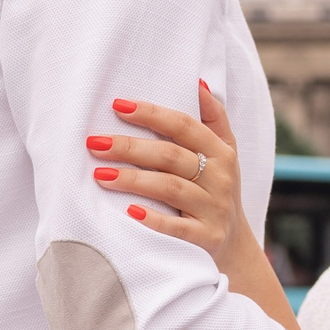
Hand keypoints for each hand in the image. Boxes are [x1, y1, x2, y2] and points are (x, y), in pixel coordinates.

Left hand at [91, 84, 250, 265]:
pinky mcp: (206, 237)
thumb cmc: (217, 191)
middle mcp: (220, 177)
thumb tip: (198, 83)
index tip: (117, 106)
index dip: (151, 114)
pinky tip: (129, 211)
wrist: (235, 247)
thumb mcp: (225, 153)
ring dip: (133, 180)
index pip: (184, 126)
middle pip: (170, 155)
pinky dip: (153, 219)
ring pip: (169, 188)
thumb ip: (213, 118)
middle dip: (130, 147)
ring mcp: (214, 208)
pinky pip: (177, 227)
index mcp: (221, 151)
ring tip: (100, 174)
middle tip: (94, 143)